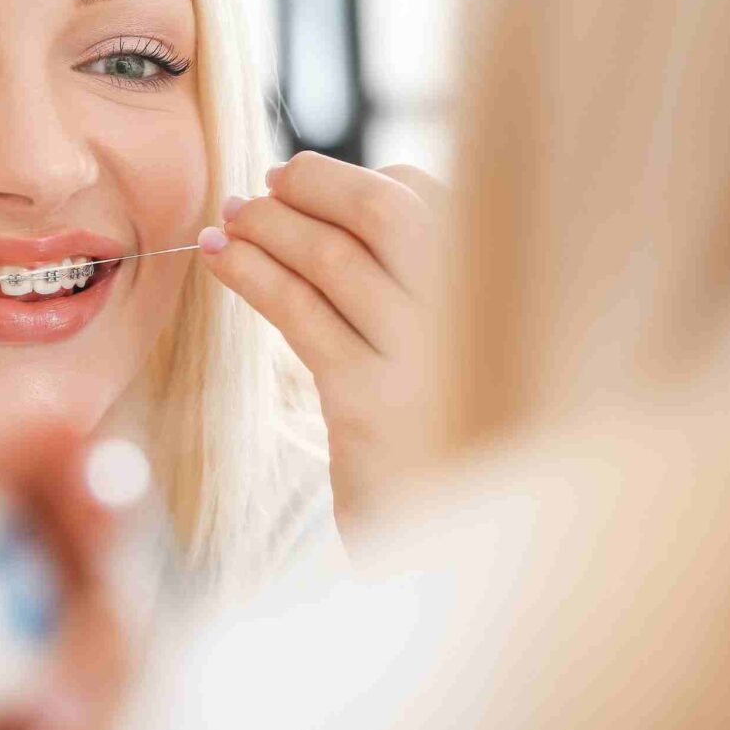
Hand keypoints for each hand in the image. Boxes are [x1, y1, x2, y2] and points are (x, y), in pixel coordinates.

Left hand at [198, 151, 447, 540]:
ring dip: (269, 226)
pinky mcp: (368, 404)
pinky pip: (299, 313)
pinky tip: (219, 258)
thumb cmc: (436, 434)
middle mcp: (480, 315)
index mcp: (510, 290)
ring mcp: (426, 359)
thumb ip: (419, 278)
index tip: (306, 182)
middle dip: (315, 185)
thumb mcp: (452, 347)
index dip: (362, 180)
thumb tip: (337, 201)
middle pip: (387, 212)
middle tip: (266, 184)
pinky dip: (251, 274)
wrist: (446, 550)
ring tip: (229, 219)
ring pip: (332, 258)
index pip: (433, 197)